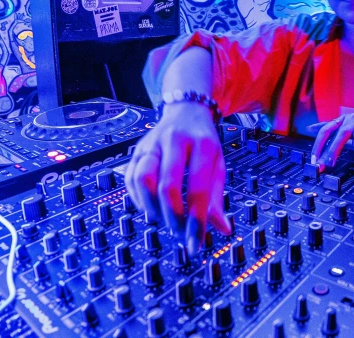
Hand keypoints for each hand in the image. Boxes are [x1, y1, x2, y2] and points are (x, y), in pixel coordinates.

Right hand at [125, 102, 230, 254]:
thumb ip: (218, 197)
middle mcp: (176, 141)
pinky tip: (149, 208)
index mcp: (202, 144)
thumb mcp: (218, 164)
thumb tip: (223, 229)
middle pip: (167, 186)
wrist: (186, 110)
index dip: (196, 221)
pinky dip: (138, 199)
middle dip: (172, 217)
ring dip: (151, 208)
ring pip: (143, 180)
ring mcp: (153, 143)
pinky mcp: (137, 149)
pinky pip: (130, 178)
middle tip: (179, 233)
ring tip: (162, 220)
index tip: (196, 244)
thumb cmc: (204, 141)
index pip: (198, 189)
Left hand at [308, 113, 353, 169]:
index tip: (312, 159)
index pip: (324, 130)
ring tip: (331, 161)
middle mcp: (348, 119)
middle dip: (321, 147)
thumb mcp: (348, 129)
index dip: (316, 144)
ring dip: (335, 148)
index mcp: (341, 121)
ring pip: (344, 132)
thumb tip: (311, 128)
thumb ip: (331, 129)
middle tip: (318, 163)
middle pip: (330, 131)